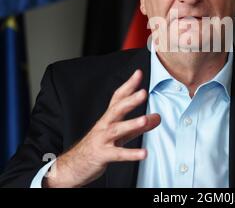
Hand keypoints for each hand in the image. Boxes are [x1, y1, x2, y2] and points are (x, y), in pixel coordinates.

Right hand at [44, 69, 160, 187]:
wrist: (72, 166)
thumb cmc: (98, 146)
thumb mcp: (120, 135)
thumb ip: (139, 126)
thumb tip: (157, 117)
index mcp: (109, 118)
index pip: (118, 98)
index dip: (128, 85)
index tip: (138, 73)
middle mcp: (104, 126)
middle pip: (116, 109)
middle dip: (130, 100)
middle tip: (143, 92)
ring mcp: (102, 140)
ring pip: (116, 129)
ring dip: (131, 124)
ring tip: (145, 120)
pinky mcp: (102, 155)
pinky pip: (118, 154)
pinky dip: (131, 154)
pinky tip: (144, 153)